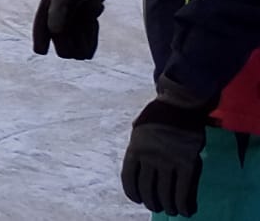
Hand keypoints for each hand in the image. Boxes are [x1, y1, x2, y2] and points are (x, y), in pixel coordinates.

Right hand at [32, 0, 127, 59]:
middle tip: (78, 26)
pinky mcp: (86, 26)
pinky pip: (88, 44)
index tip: (41, 51)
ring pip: (76, 47)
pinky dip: (92, 35)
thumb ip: (57, 11)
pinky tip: (94, 18)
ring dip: (83, 37)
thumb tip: (54, 31)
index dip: (40, 41)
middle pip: (61, 43)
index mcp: (48, 9)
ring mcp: (74, 23)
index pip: (41, 29)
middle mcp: (59, 19)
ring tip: (90, 20)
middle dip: (69, 39)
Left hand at [122, 77, 214, 216]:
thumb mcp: (138, 129)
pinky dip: (184, 203)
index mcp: (134, 149)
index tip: (137, 199)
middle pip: (147, 188)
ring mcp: (168, 162)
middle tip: (155, 206)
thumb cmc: (158, 115)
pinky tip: (185, 211)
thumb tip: (138, 166)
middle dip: (151, 201)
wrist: (180, 105)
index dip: (132, 192)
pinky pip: (183, 190)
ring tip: (170, 210)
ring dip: (168, 205)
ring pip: (165, 192)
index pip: (128, 178)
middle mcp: (149, 158)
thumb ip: (137, 147)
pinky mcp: (187, 164)